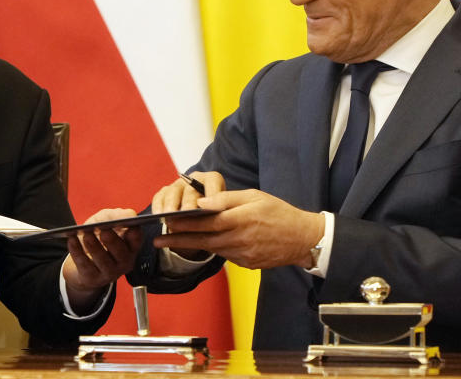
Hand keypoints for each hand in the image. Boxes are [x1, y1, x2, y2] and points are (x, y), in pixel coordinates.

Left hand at [62, 208, 142, 312]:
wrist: (83, 258)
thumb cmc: (99, 235)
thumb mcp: (107, 220)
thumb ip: (117, 215)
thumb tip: (128, 215)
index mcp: (131, 246)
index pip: (137, 239)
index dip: (134, 232)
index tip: (127, 223)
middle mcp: (124, 261)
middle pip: (121, 253)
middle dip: (112, 241)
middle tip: (104, 230)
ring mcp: (110, 273)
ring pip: (103, 261)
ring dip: (94, 247)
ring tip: (86, 235)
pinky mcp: (93, 278)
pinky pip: (85, 265)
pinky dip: (77, 252)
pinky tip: (72, 241)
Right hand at [151, 171, 224, 258]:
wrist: (202, 216)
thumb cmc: (215, 214)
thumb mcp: (221, 212)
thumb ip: (219, 212)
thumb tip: (214, 219)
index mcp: (213, 179)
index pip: (213, 181)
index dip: (212, 193)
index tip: (211, 207)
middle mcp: (194, 178)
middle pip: (191, 190)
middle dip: (188, 202)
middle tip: (187, 212)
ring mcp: (178, 184)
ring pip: (173, 192)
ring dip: (171, 205)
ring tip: (169, 216)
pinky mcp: (165, 192)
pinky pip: (160, 197)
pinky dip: (158, 206)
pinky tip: (158, 215)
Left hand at [154, 189, 323, 268]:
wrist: (303, 239)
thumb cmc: (279, 212)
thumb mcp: (254, 196)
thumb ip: (227, 198)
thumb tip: (203, 200)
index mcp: (241, 219)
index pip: (206, 221)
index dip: (185, 222)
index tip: (167, 221)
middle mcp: (240, 239)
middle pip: (203, 239)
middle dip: (178, 239)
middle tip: (158, 240)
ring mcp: (243, 254)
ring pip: (211, 249)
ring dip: (191, 245)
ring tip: (171, 242)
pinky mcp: (246, 263)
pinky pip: (224, 255)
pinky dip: (211, 249)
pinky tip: (199, 245)